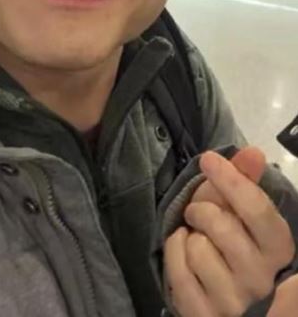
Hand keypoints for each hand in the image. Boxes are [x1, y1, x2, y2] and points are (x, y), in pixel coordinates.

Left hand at [165, 152, 294, 316]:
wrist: (217, 294)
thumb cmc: (229, 243)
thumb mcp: (237, 211)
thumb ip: (244, 181)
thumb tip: (252, 152)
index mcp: (278, 250)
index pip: (259, 212)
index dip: (233, 182)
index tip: (209, 160)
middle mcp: (262, 280)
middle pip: (223, 228)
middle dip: (201, 211)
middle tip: (199, 214)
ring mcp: (235, 303)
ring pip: (198, 250)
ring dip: (188, 236)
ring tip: (195, 239)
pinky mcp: (204, 315)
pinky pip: (178, 272)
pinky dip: (173, 252)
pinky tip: (183, 252)